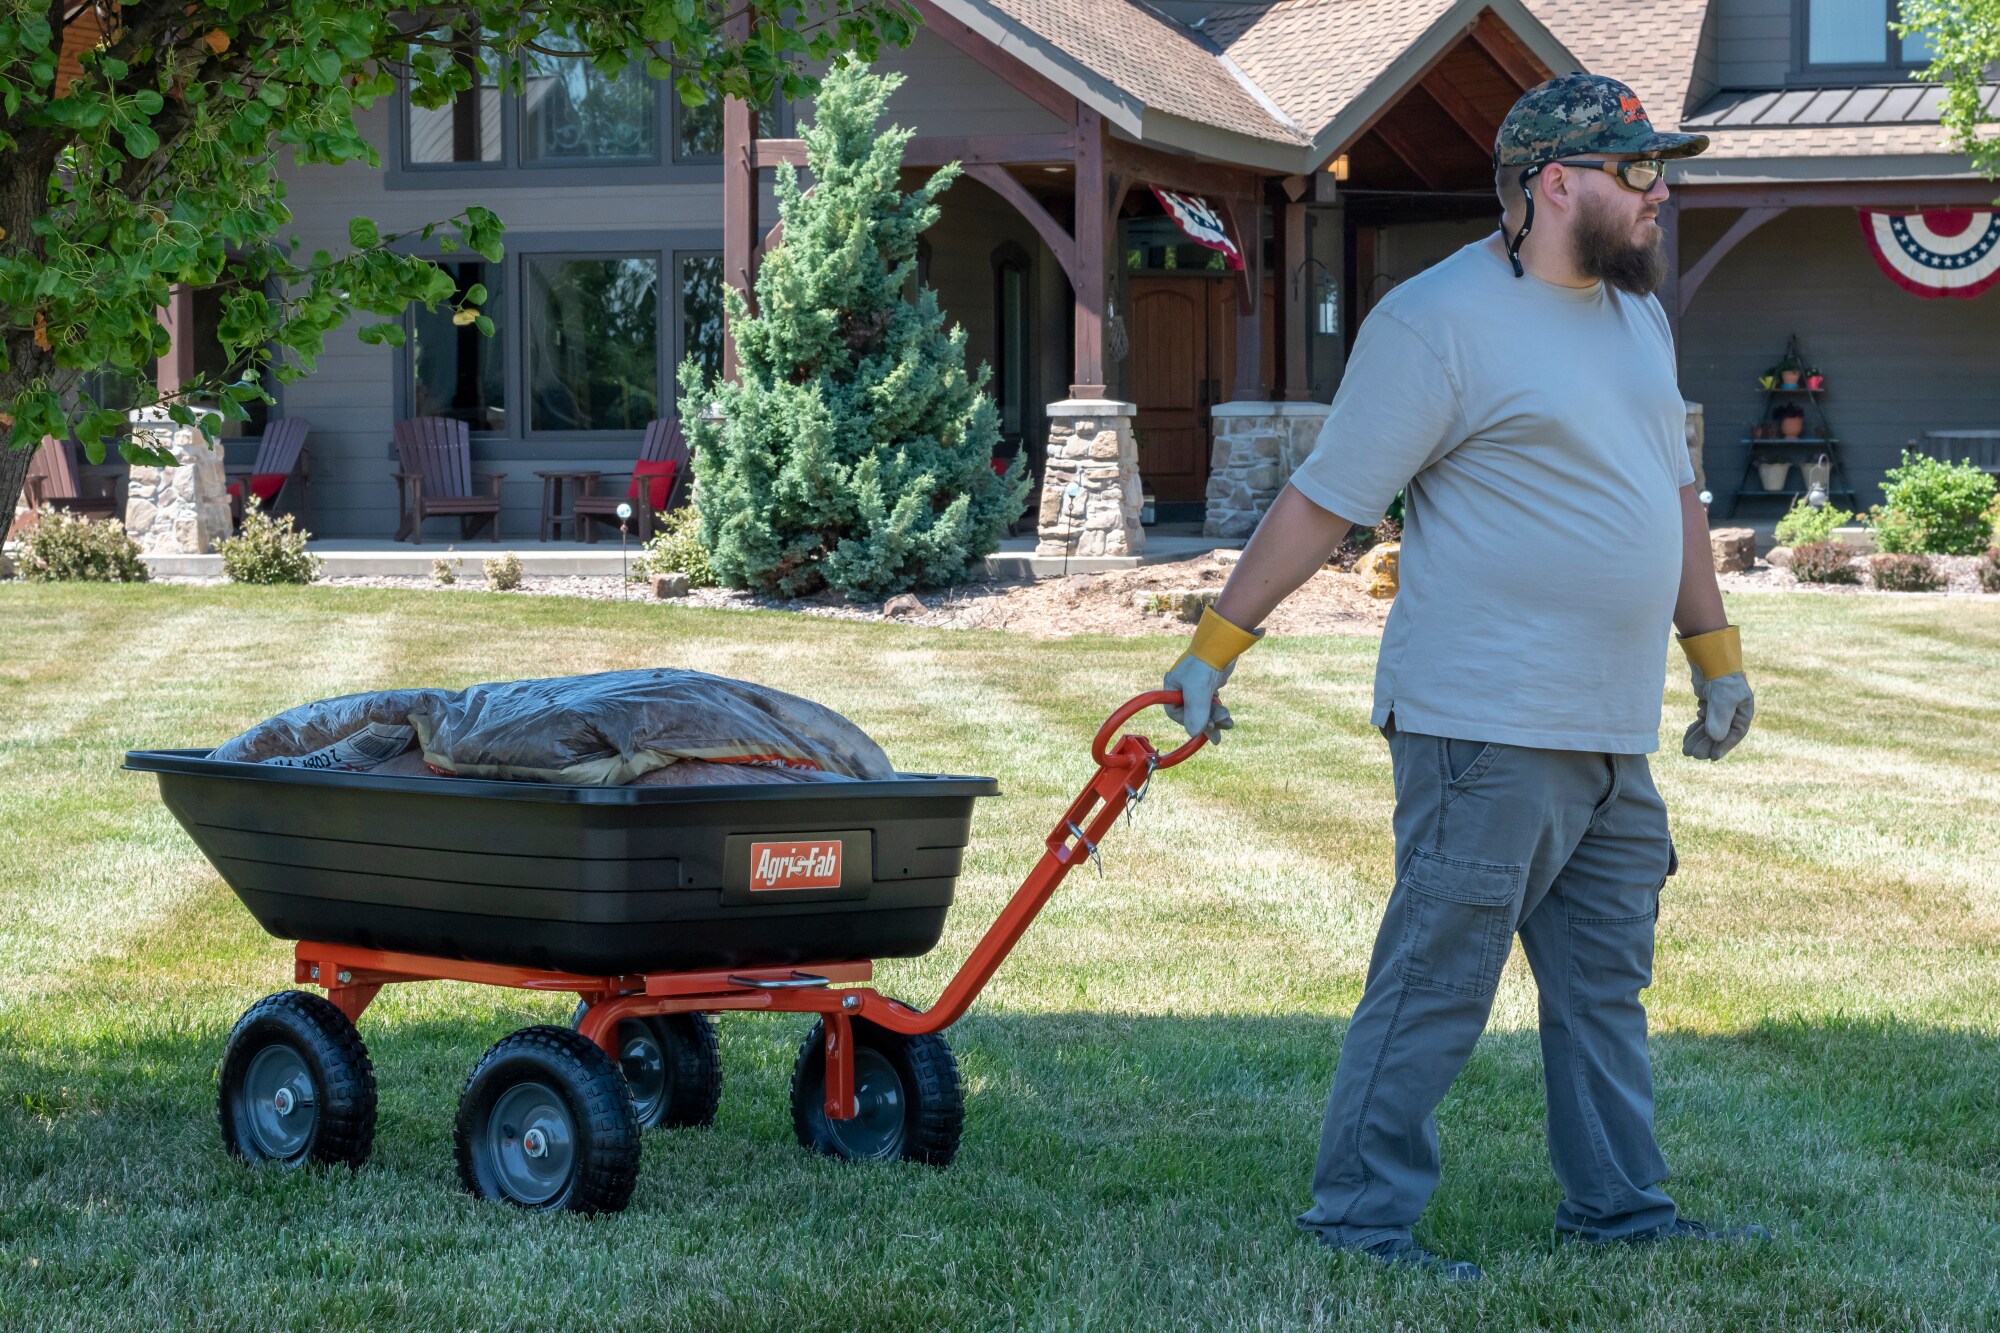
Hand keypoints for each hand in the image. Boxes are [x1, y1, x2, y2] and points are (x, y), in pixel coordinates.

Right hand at [1161, 605, 1263, 744]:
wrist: (1223, 645)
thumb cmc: (1204, 665)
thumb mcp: (1197, 691)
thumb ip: (1195, 713)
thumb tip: (1194, 733)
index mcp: (1172, 687)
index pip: (1175, 713)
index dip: (1189, 721)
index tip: (1202, 726)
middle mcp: (1182, 688)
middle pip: (1192, 714)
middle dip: (1207, 722)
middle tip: (1219, 726)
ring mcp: (1197, 688)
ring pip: (1205, 711)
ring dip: (1216, 719)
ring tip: (1227, 721)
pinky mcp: (1209, 686)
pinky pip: (1212, 705)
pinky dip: (1220, 713)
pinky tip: (1227, 718)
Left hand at [1683, 664, 1753, 759]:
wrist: (1710, 661)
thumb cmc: (1721, 679)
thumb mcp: (1723, 699)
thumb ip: (1719, 718)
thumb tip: (1715, 738)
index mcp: (1743, 711)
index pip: (1735, 734)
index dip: (1723, 746)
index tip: (1713, 757)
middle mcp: (1734, 713)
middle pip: (1720, 734)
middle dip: (1706, 745)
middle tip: (1694, 755)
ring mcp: (1721, 710)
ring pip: (1710, 730)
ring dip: (1698, 740)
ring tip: (1686, 751)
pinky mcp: (1709, 705)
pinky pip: (1703, 723)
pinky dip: (1695, 731)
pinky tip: (1686, 739)